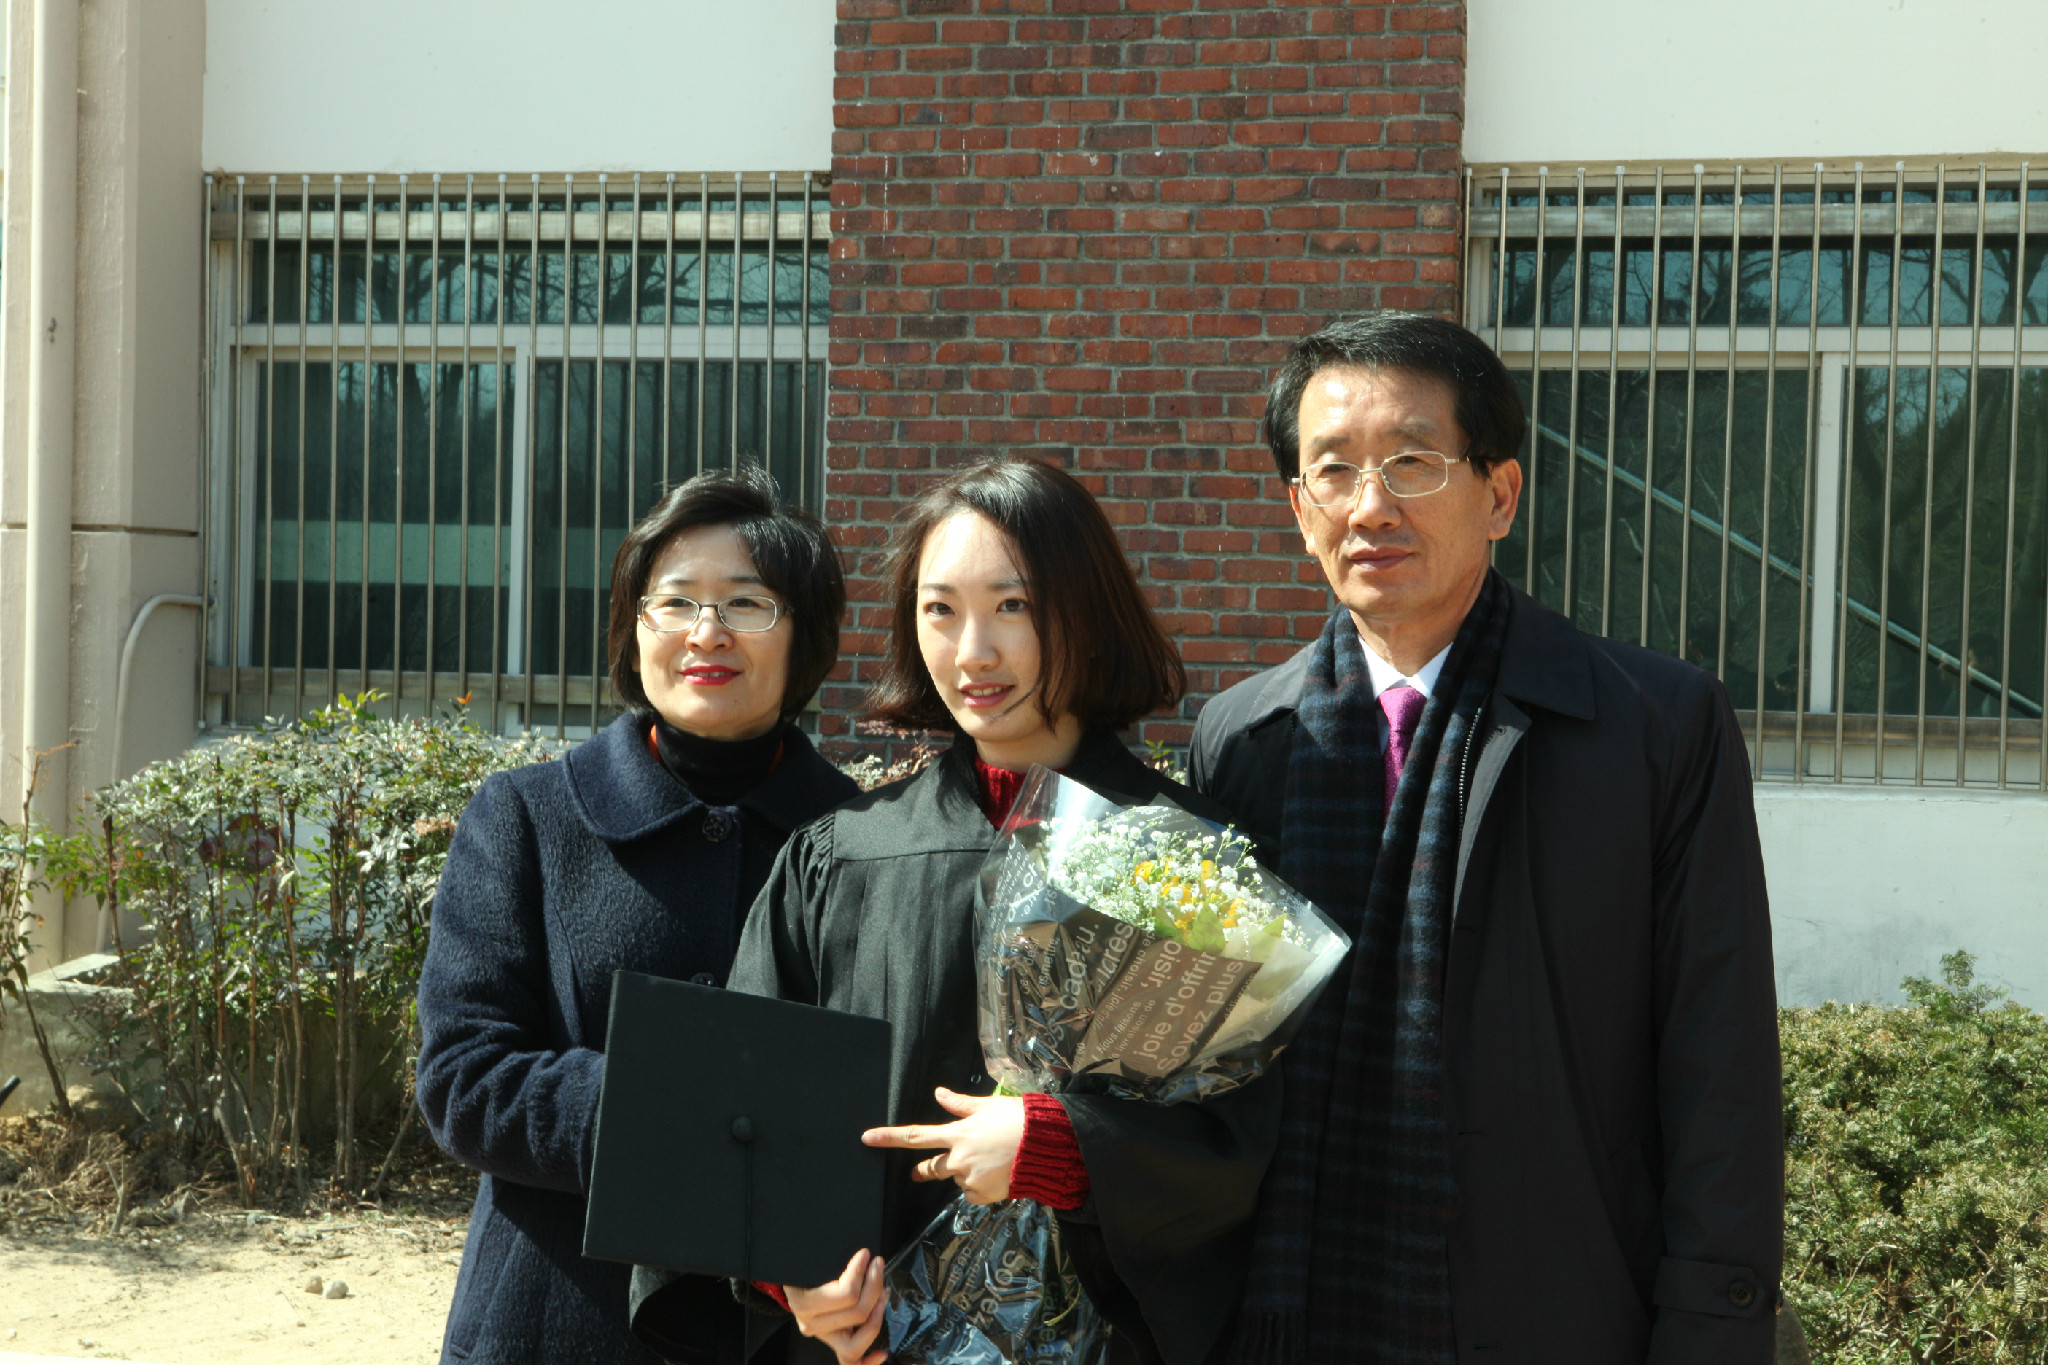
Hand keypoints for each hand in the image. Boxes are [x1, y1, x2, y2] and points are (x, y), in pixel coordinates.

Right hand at [784, 1247, 886, 1364]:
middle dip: (874, 1286)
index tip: (865, 1254)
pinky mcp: (834, 1343)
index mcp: (804, 1303)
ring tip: (882, 1293)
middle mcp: (812, 1324)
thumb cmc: (805, 1266)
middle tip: (878, 1265)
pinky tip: (882, 1353)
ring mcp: (824, 1336)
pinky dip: (867, 1362)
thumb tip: (862, 1255)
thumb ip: (834, 1260)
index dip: (860, 1272)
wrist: (792, 1279)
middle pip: (857, 1314)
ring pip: (856, 1342)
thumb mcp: (812, 1260)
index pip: (845, 1294)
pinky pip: (850, 1361)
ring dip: (876, 1317)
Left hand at [863, 1087, 1025, 1204]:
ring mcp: (970, 1178)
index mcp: (957, 1133)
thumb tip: (939, 1093)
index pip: (915, 1136)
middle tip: (919, 1172)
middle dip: (925, 1170)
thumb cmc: (1018, 1120)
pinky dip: (979, 1185)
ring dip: (966, 1171)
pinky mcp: (983, 1195)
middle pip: (932, 1167)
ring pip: (957, 1178)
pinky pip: (972, 1192)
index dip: (889, 1137)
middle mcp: (959, 1158)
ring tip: (991, 1160)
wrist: (1045, 1147)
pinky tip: (996, 1173)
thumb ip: (960, 1104)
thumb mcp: (988, 1105)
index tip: (867, 1138)